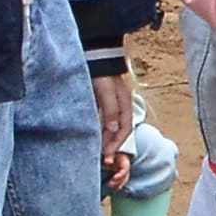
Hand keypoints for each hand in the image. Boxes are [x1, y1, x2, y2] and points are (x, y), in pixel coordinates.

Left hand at [96, 71, 134, 191]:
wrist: (94, 54)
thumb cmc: (100, 72)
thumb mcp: (106, 91)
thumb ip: (110, 110)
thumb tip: (113, 130)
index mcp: (124, 104)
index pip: (124, 130)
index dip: (117, 145)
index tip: (107, 158)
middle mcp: (120, 106)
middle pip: (119, 131)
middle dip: (112, 147)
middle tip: (103, 161)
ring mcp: (110, 104)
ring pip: (110, 127)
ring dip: (105, 141)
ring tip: (96, 153)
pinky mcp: (100, 102)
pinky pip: (102, 121)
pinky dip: (99, 132)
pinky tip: (91, 138)